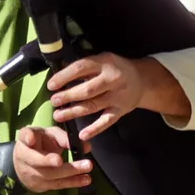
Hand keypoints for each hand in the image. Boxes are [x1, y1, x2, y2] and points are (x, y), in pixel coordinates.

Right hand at [12, 125, 92, 191]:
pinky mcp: (40, 185)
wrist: (26, 164)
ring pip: (50, 175)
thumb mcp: (49, 134)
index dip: (27, 137)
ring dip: (70, 172)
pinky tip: (85, 179)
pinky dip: (73, 182)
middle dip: (50, 160)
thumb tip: (86, 146)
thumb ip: (64, 137)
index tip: (31, 139)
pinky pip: (57, 184)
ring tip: (87, 166)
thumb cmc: (41, 144)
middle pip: (37, 160)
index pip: (24, 136)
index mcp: (26, 140)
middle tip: (62, 159)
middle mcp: (24, 157)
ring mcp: (31, 174)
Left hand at [48, 53, 185, 141]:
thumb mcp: (102, 59)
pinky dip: (95, 129)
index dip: (64, 77)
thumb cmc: (116, 68)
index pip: (81, 68)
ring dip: (74, 112)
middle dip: (68, 96)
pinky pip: (106, 121)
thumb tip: (60, 72)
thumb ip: (84, 66)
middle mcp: (112, 80)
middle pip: (87, 90)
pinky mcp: (120, 110)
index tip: (51, 85)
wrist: (142, 80)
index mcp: (105, 63)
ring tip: (58, 115)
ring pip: (93, 106)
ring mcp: (117, 97)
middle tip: (54, 101)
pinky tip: (82, 135)